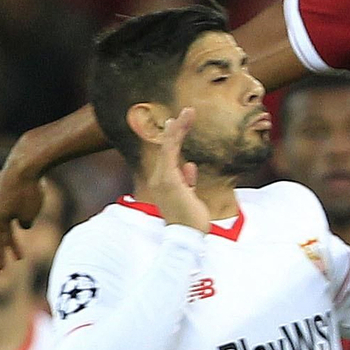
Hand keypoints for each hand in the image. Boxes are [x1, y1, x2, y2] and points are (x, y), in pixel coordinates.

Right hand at [0, 139, 46, 262]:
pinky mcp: (5, 176)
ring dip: (10, 216)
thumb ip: (26, 222)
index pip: (0, 240)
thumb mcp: (31, 214)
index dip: (2, 255)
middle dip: (10, 244)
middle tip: (18, 259)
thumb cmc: (30, 191)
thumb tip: (23, 222)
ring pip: (3, 207)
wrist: (26, 162)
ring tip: (18, 216)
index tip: (1, 270)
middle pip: (2, 227)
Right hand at [148, 109, 212, 233]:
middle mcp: (159, 178)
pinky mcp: (168, 179)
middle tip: (188, 112)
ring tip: (189, 112)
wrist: (186, 238)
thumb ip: (188, 182)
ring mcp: (162, 178)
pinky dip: (175, 136)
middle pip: (167, 148)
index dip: (175, 138)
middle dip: (177, 129)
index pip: (169, 156)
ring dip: (179, 128)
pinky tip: (180, 123)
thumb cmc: (190, 221)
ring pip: (168, 146)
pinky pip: (170, 152)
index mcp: (164, 182)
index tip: (181, 124)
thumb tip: (189, 166)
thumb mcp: (191, 198)